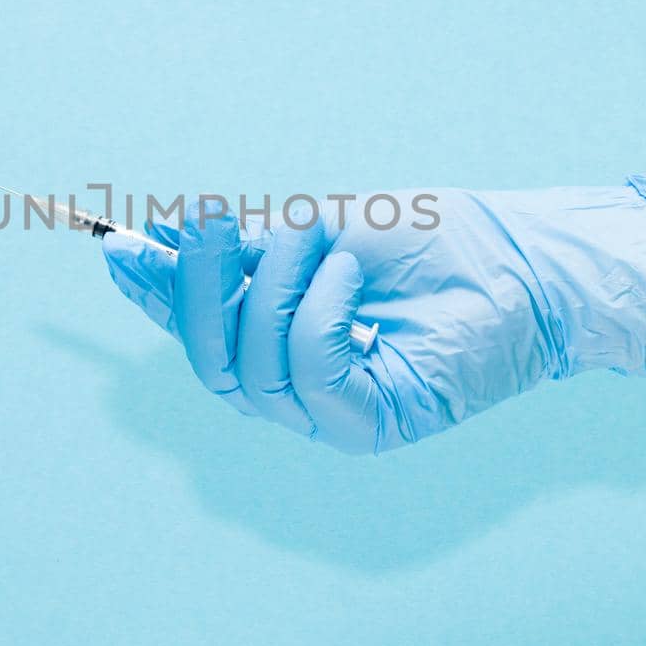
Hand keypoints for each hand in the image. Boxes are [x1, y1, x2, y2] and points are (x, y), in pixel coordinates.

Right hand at [103, 179, 645, 453]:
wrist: (529, 260)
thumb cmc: (439, 242)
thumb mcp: (319, 232)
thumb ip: (241, 249)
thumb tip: (150, 238)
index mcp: (282, 344)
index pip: (198, 332)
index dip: (155, 295)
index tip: (117, 244)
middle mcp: (298, 390)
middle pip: (207, 363)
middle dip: (196, 288)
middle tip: (205, 220)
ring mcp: (333, 415)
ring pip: (251, 369)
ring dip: (275, 287)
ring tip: (327, 240)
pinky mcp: (372, 425)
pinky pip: (308, 372)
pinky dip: (319, 313)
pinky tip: (354, 276)